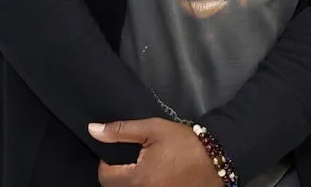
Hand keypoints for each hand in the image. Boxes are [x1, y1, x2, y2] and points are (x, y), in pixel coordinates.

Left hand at [90, 119, 222, 186]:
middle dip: (119, 174)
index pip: (105, 176)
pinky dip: (145, 184)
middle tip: (133, 159)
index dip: (108, 162)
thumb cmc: (185, 144)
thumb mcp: (154, 130)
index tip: (121, 152)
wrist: (217, 159)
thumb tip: (93, 130)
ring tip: (146, 167)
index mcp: (136, 179)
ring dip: (132, 180)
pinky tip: (156, 176)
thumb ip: (122, 130)